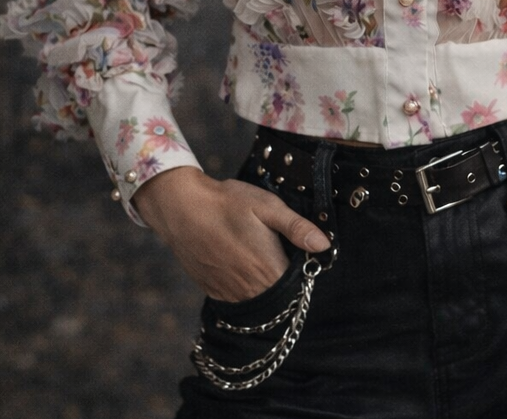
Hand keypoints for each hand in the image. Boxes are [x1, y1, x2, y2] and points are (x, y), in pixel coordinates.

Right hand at [132, 168, 331, 301]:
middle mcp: (251, 291)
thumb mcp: (268, 207)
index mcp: (270, 271)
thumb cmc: (228, 203)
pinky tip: (241, 264)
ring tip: (258, 257)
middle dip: (285, 281)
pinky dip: (244, 289)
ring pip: (259, 301)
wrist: (182, 208)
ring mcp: (230, 295)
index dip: (304, 274)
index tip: (301, 257)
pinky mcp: (213, 293)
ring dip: (264, 287)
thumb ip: (297, 228)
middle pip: (280, 298)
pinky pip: (238, 300)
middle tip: (278, 252)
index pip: (299, 287)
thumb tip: (325, 245)